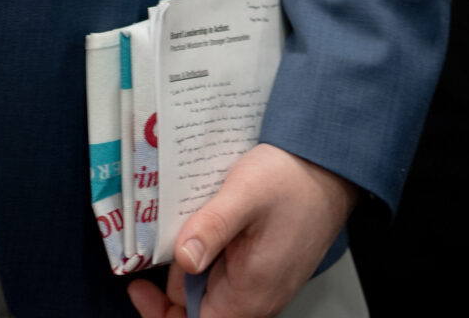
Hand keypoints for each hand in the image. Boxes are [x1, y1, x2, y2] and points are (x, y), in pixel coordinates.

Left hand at [126, 143, 358, 317]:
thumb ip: (212, 228)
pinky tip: (199, 232)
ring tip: (173, 237)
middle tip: (146, 264)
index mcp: (250, 293)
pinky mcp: (265, 267)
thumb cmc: (292, 180)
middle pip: (201, 312)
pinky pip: (228, 276)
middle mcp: (258, 298)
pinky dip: (207, 261)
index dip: (162, 313)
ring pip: (212, 293)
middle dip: (170, 292)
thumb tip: (184, 259)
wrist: (329, 166)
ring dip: (188, 274)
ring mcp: (263, 284)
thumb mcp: (244, 195)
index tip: (139, 290)